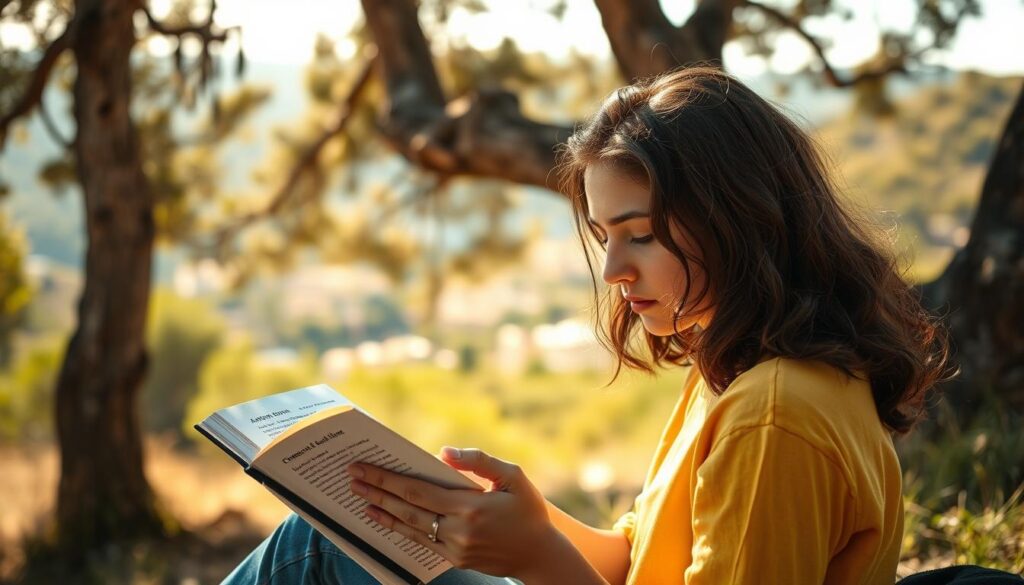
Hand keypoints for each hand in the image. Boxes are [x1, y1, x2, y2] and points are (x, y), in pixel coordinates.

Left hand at [347, 447, 561, 579]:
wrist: (540, 554)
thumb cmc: (528, 510)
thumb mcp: (513, 476)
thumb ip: (480, 461)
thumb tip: (444, 452)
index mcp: (470, 506)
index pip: (417, 490)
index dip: (388, 478)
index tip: (365, 467)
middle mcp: (458, 530)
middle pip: (406, 509)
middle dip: (377, 491)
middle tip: (351, 477)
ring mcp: (455, 548)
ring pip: (409, 528)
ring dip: (382, 511)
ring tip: (360, 497)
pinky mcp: (455, 559)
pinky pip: (421, 542)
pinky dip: (399, 529)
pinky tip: (384, 518)